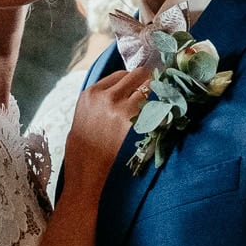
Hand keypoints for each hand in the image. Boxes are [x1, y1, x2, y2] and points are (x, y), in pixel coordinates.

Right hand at [62, 66, 152, 193]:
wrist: (85, 171)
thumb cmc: (84, 145)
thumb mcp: (85, 113)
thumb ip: (102, 97)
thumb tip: (126, 87)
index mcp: (92, 93)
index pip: (122, 74)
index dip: (133, 81)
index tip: (140, 86)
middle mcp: (107, 97)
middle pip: (139, 75)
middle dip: (148, 81)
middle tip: (157, 88)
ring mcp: (122, 110)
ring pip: (150, 89)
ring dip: (156, 96)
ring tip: (158, 106)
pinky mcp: (136, 125)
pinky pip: (157, 109)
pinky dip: (161, 111)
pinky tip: (160, 118)